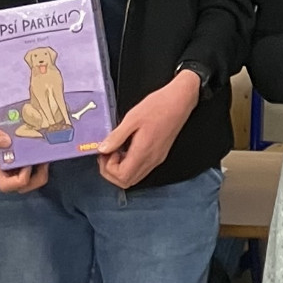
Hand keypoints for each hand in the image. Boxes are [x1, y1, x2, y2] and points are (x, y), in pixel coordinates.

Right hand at [0, 91, 47, 193]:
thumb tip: (6, 143)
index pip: (6, 185)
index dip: (19, 181)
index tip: (27, 165)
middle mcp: (3, 162)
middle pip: (22, 185)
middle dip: (36, 178)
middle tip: (44, 162)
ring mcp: (12, 155)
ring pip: (30, 173)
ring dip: (41, 168)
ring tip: (46, 152)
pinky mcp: (19, 146)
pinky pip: (31, 157)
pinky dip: (40, 154)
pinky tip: (45, 141)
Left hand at [98, 68, 201, 188]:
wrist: (180, 101)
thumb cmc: (158, 106)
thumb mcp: (132, 118)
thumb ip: (116, 136)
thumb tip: (103, 149)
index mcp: (143, 152)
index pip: (122, 176)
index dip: (108, 168)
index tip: (106, 151)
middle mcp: (151, 160)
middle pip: (127, 182)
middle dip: (111, 172)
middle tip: (107, 153)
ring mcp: (156, 159)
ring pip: (134, 177)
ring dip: (120, 169)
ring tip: (116, 150)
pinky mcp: (159, 155)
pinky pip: (141, 169)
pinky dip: (129, 164)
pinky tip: (127, 148)